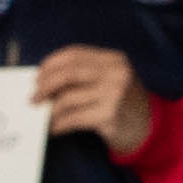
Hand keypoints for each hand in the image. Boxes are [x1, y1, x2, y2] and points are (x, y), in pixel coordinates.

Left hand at [29, 43, 153, 158]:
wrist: (149, 127)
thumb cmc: (122, 102)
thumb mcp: (110, 80)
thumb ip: (85, 75)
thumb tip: (44, 82)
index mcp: (114, 59)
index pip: (74, 54)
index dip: (51, 63)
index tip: (36, 76)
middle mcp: (116, 72)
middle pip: (68, 73)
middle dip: (44, 86)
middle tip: (33, 99)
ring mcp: (114, 93)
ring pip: (66, 99)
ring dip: (50, 111)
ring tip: (45, 118)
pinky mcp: (110, 115)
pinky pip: (72, 119)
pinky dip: (58, 125)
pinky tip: (56, 128)